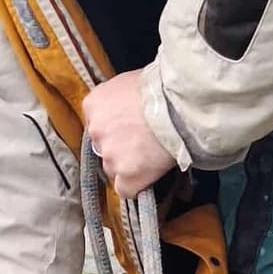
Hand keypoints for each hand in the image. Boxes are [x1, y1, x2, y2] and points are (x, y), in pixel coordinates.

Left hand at [83, 71, 174, 197]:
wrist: (179, 106)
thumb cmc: (161, 89)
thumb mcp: (129, 83)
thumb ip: (118, 100)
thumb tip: (124, 109)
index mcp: (93, 104)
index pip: (96, 126)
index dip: (114, 130)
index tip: (129, 130)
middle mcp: (96, 131)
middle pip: (102, 149)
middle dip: (120, 149)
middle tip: (142, 142)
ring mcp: (110, 155)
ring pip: (113, 170)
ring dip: (128, 167)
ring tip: (150, 154)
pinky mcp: (125, 176)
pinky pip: (125, 190)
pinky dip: (136, 186)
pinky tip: (149, 172)